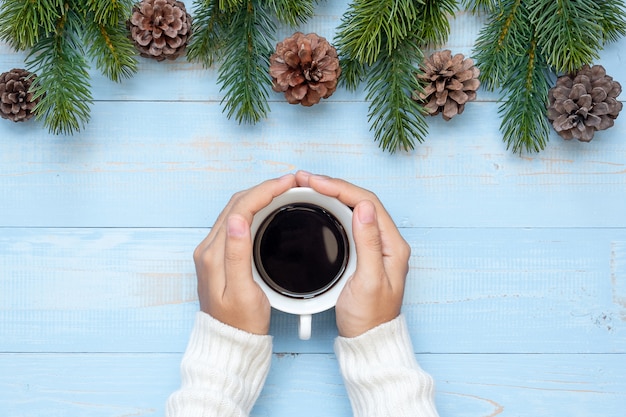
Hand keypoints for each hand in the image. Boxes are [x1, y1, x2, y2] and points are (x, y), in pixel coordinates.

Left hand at [193, 174, 296, 334]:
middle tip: (289, 182)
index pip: (240, 208)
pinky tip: (266, 208)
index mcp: (214, 255)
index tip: (287, 183)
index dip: (265, 191)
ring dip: (258, 196)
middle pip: (236, 204)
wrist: (230, 341)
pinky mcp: (218, 256)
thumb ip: (237, 254)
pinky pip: (235, 221)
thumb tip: (238, 219)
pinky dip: (253, 208)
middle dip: (263, 188)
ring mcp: (212, 252)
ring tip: (282, 190)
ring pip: (235, 210)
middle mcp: (208, 249)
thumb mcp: (243, 291)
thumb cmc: (241, 323)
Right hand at [295, 171, 409, 337]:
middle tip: (305, 179)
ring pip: (353, 208)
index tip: (316, 182)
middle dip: (333, 185)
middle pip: (360, 200)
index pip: (367, 202)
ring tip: (308, 186)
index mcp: (393, 244)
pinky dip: (332, 208)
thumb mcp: (368, 280)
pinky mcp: (364, 251)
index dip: (340, 188)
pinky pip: (348, 221)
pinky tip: (319, 205)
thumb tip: (364, 207)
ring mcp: (376, 245)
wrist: (367, 339)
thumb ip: (368, 243)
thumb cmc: (369, 317)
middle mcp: (387, 241)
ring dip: (331, 194)